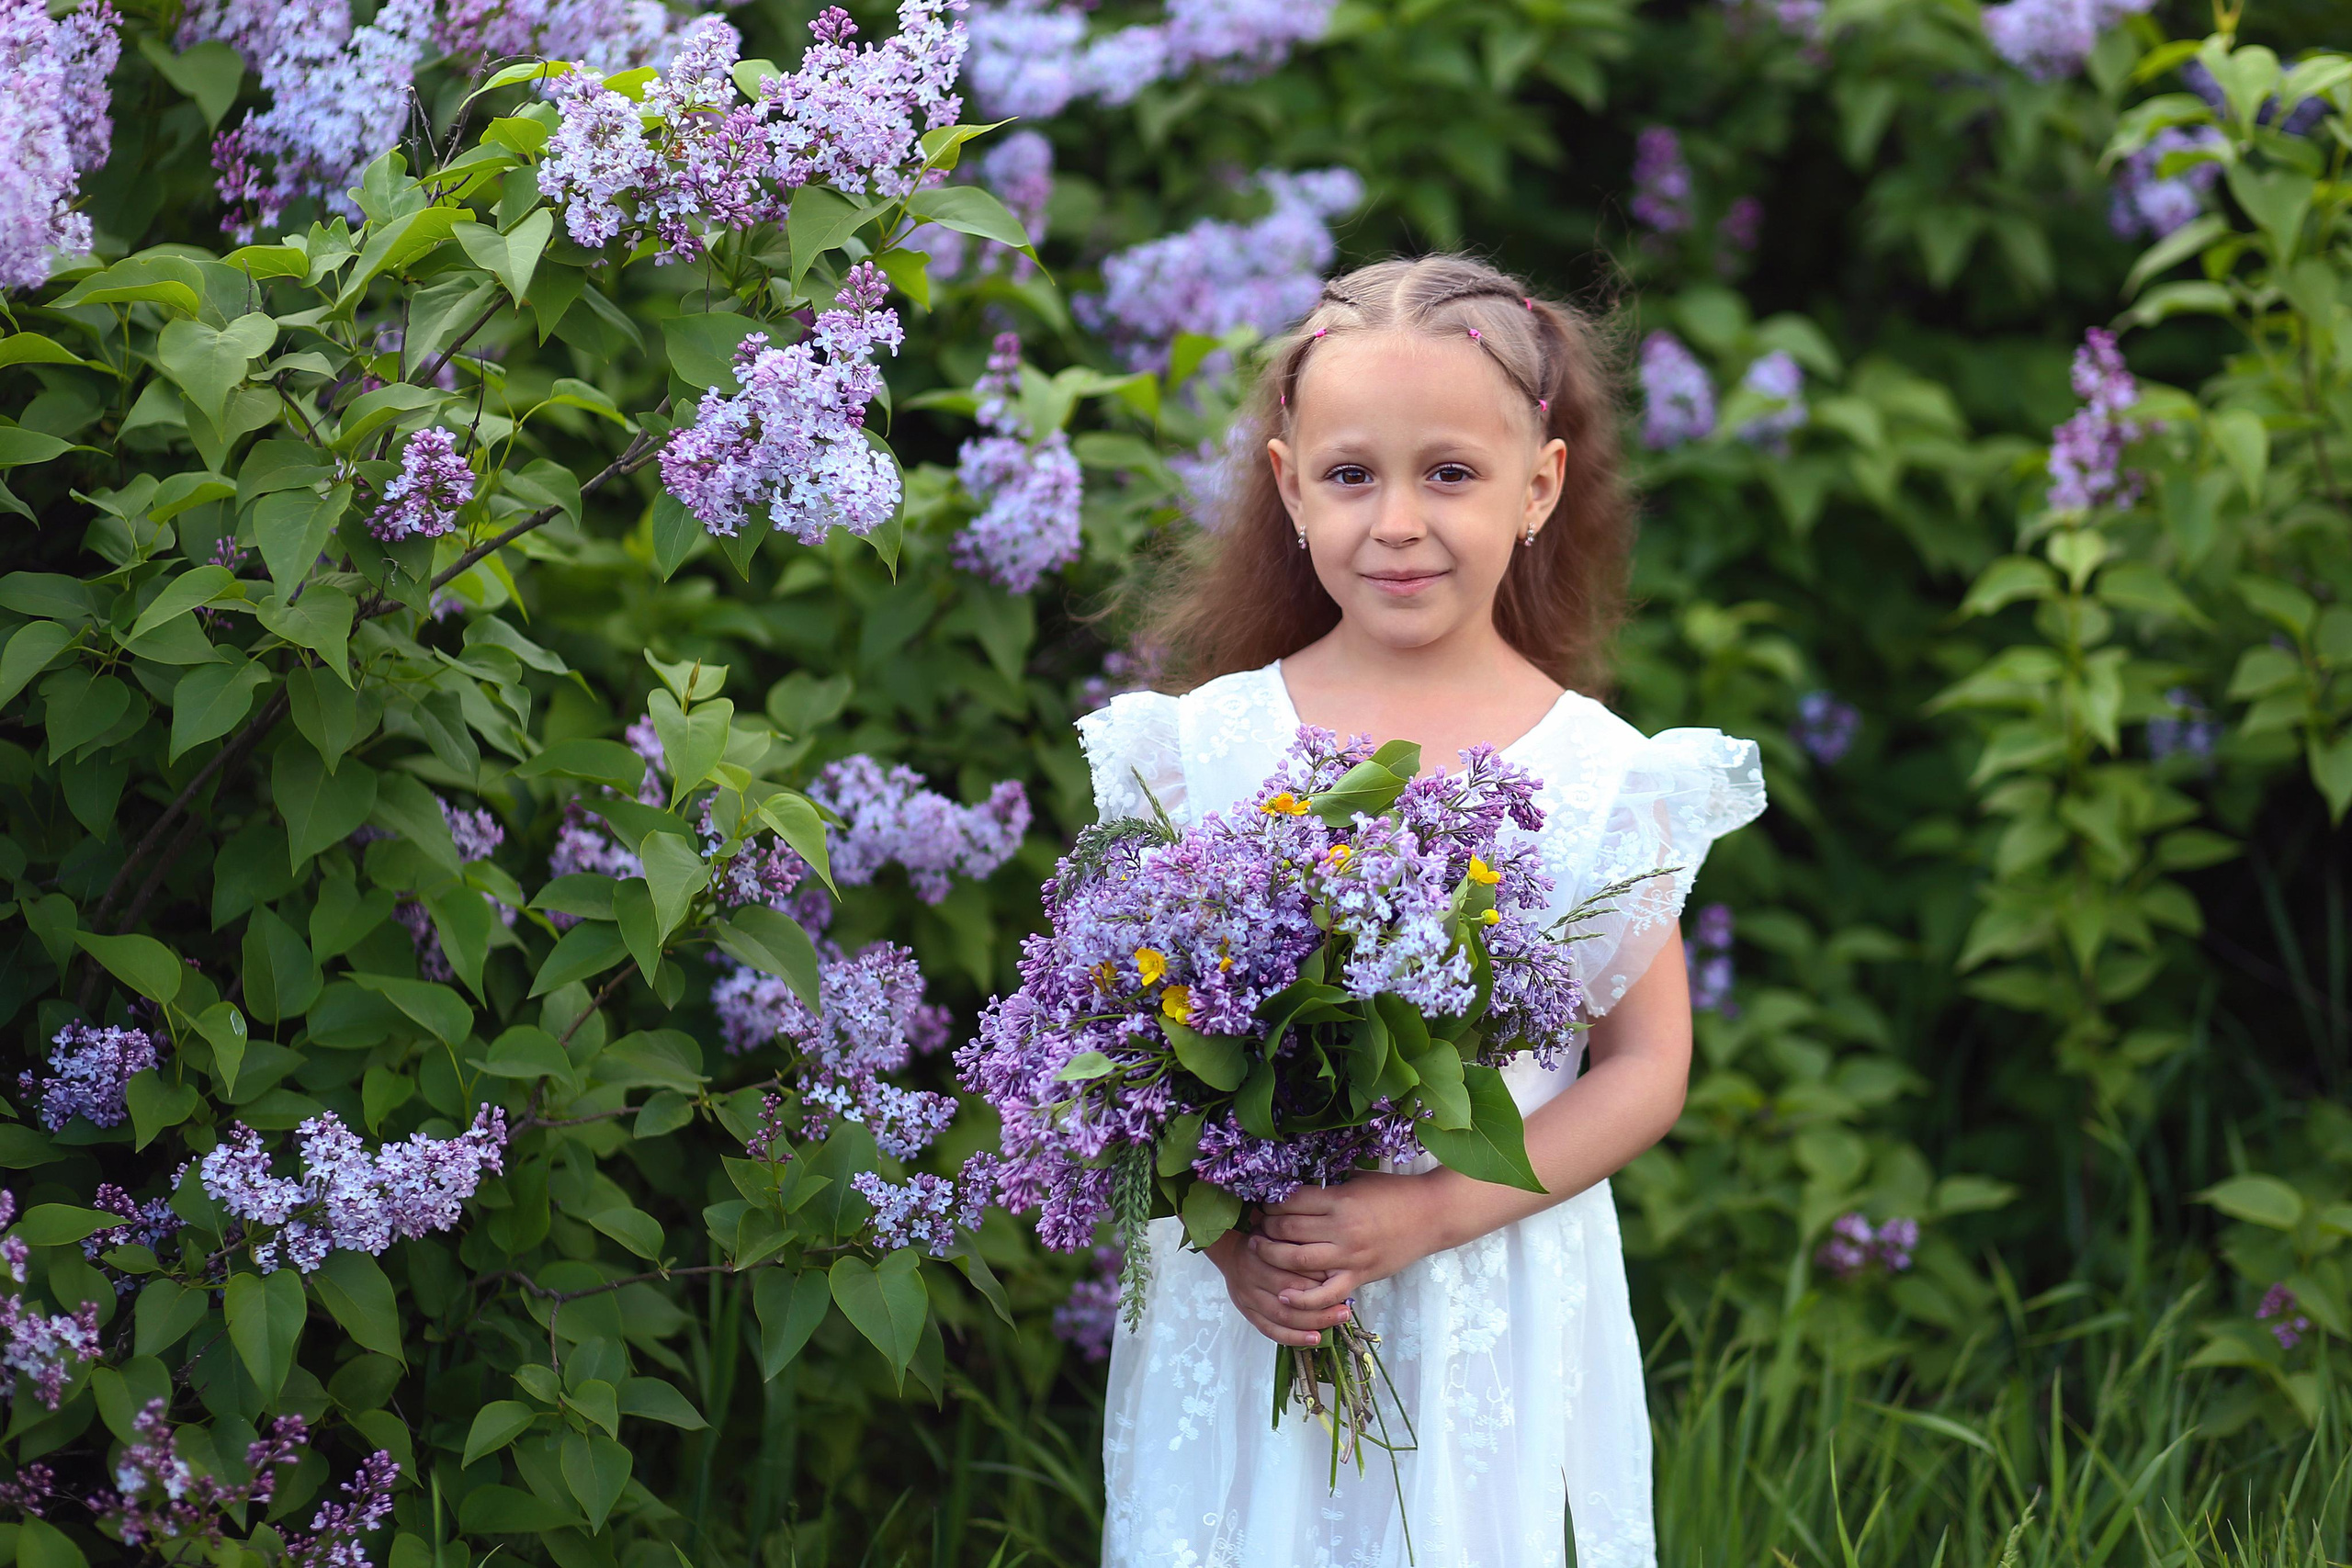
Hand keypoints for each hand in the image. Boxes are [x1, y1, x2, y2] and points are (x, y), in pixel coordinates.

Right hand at [1203, 1228, 1353, 1347]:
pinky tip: (1313, 1338)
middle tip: (1345, 1308)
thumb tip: (1330, 1253)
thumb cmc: (1264, 1239)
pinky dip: (1293, 1337)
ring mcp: (1248, 1298)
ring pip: (1282, 1317)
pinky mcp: (1248, 1313)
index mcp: (1260, 1253)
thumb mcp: (1277, 1229)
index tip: (1341, 1282)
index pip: (1292, 1270)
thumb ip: (1296, 1239)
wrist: (1231, 1251)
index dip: (1318, 1278)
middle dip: (1320, 1304)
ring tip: (1336, 1321)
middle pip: (1289, 1295)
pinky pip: (1270, 1331)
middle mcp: (1252, 1277)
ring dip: (1312, 1322)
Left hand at [1249, 1171, 1450, 1312]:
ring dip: (1272, 1255)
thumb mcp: (1358, 1181)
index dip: (1270, 1202)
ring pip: (1297, 1260)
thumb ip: (1328, 1188)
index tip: (1261, 1203)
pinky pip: (1325, 1293)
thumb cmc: (1395, 1193)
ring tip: (1258, 1250)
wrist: (1432, 1215)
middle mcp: (1341, 1229)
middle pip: (1288, 1229)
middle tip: (1254, 1225)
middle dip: (1265, 1227)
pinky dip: (1302, 1298)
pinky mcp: (1359, 1276)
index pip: (1290, 1201)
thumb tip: (1294, 1188)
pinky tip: (1282, 1295)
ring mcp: (1350, 1256)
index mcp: (1340, 1199)